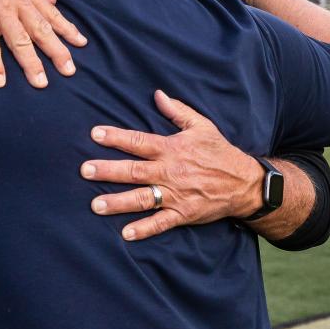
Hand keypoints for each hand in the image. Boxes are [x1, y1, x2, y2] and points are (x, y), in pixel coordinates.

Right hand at [0, 0, 87, 88]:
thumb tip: (54, 0)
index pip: (50, 13)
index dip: (67, 30)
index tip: (82, 45)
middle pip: (40, 29)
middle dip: (57, 51)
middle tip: (69, 70)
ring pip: (19, 41)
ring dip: (31, 64)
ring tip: (41, 83)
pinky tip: (0, 82)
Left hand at [80, 90, 263, 240]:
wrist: (244, 183)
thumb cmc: (220, 152)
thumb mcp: (202, 126)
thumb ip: (178, 111)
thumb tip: (158, 94)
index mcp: (173, 149)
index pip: (139, 141)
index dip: (117, 137)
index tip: (95, 134)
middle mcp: (171, 172)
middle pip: (134, 171)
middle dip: (108, 171)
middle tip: (85, 170)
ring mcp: (176, 195)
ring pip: (142, 198)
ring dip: (118, 202)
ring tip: (95, 205)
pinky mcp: (183, 214)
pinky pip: (161, 223)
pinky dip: (144, 229)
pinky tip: (126, 234)